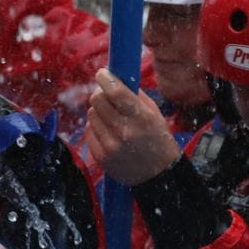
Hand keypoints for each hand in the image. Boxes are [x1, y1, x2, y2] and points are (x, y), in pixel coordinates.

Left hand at [86, 69, 180, 186]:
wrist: (159, 175)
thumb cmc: (157, 139)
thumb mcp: (154, 114)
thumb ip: (134, 95)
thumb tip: (114, 77)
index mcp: (141, 118)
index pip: (116, 91)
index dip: (105, 78)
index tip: (102, 73)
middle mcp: (124, 131)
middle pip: (97, 100)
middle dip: (101, 94)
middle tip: (107, 97)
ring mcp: (111, 146)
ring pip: (91, 114)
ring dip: (99, 112)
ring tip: (112, 119)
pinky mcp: (101, 157)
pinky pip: (89, 131)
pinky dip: (97, 128)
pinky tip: (109, 133)